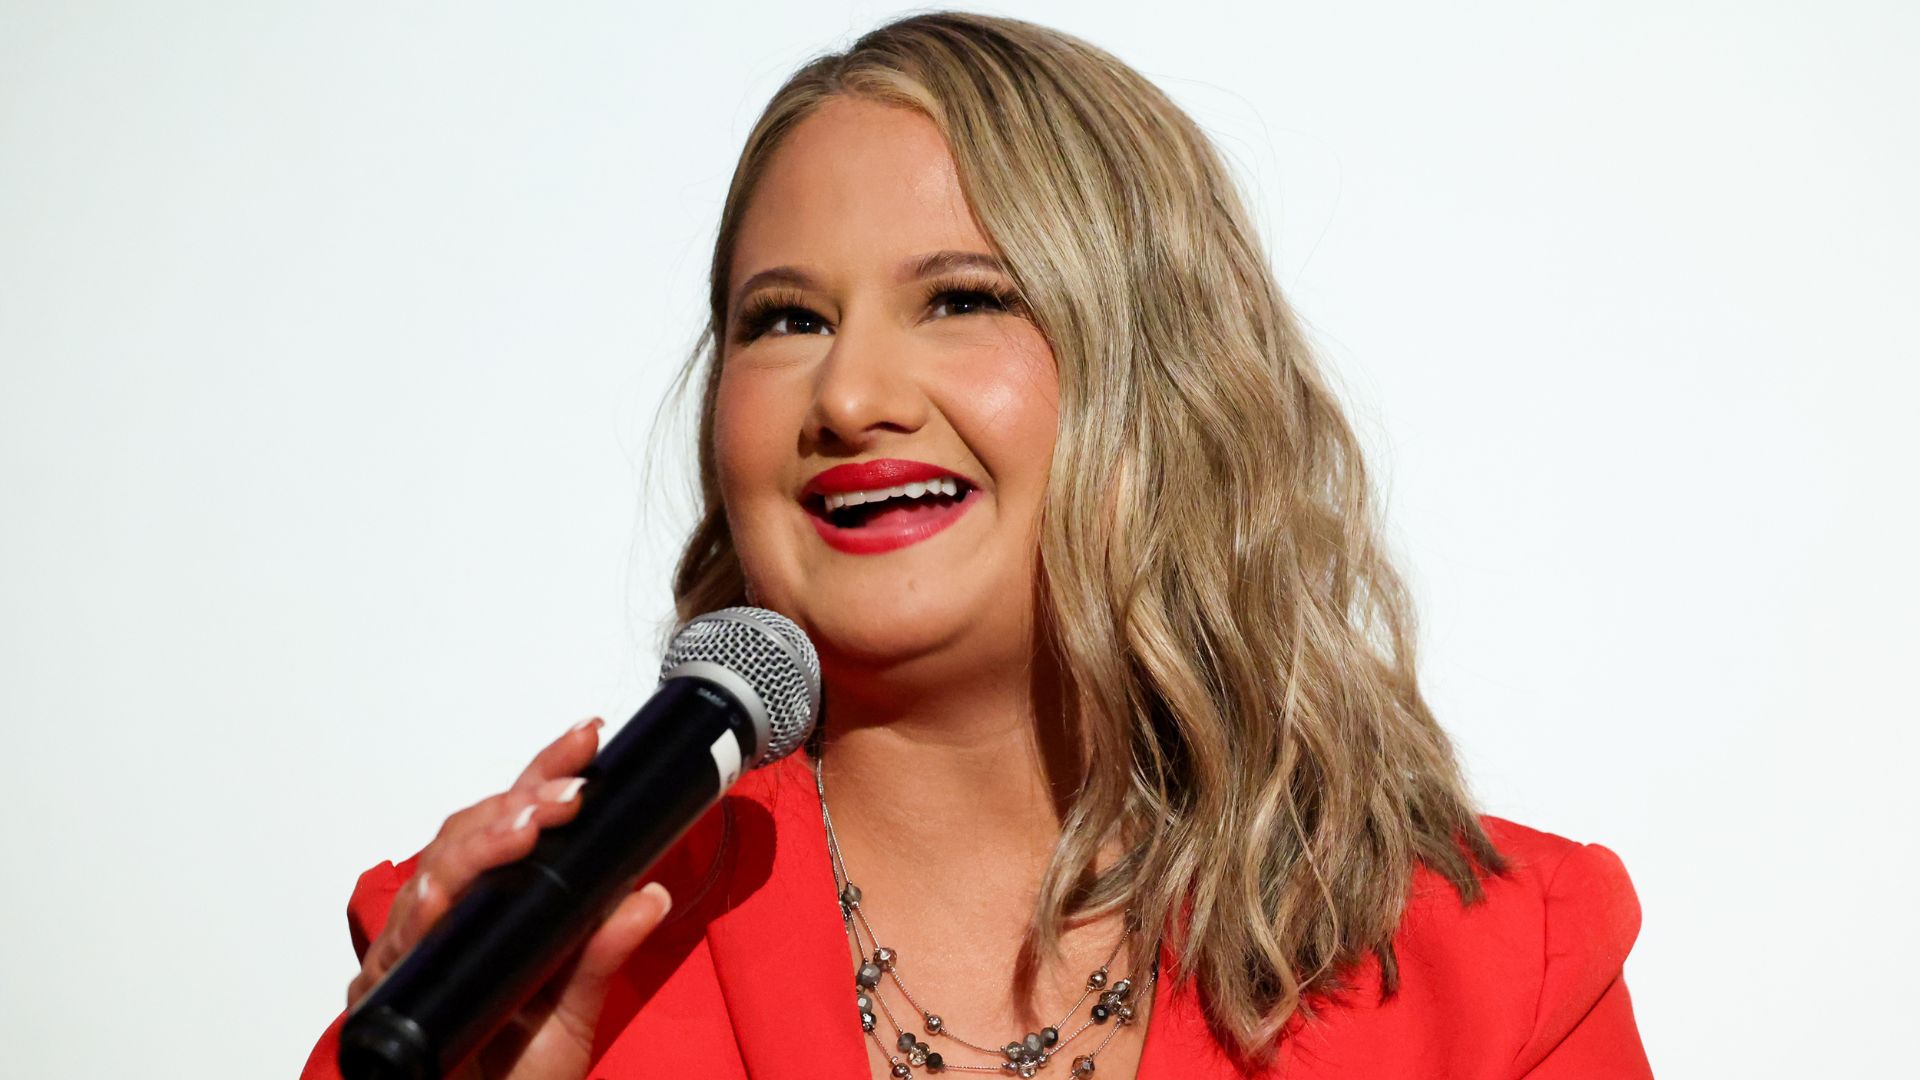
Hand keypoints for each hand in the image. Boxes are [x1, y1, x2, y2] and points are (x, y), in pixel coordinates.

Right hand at [345, 717, 674, 1079]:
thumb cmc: (516, 1069)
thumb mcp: (574, 1009)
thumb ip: (603, 952)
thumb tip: (651, 893)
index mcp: (498, 905)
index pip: (516, 822)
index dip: (545, 773)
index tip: (586, 738)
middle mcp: (451, 918)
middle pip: (468, 833)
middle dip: (517, 803)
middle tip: (565, 794)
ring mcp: (417, 950)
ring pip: (435, 874)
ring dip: (479, 846)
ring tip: (525, 827)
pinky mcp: (389, 991)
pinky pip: (398, 945)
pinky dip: (419, 918)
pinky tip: (442, 901)